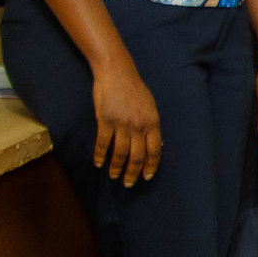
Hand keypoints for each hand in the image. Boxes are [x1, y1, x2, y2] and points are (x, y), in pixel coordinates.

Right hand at [89, 54, 163, 184]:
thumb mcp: (151, 107)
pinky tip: (98, 163)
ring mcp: (122, 124)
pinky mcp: (105, 120)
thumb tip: (159, 145)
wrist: (117, 72)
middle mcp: (139, 125)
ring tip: (113, 176)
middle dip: (133, 172)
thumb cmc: (134, 89)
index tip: (147, 177)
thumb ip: (153, 126)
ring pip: (120, 153)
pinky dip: (100, 155)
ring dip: (116, 167)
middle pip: (137, 156)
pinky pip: (103, 143)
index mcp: (153, 122)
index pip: (155, 150)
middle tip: (129, 184)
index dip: (151, 166)